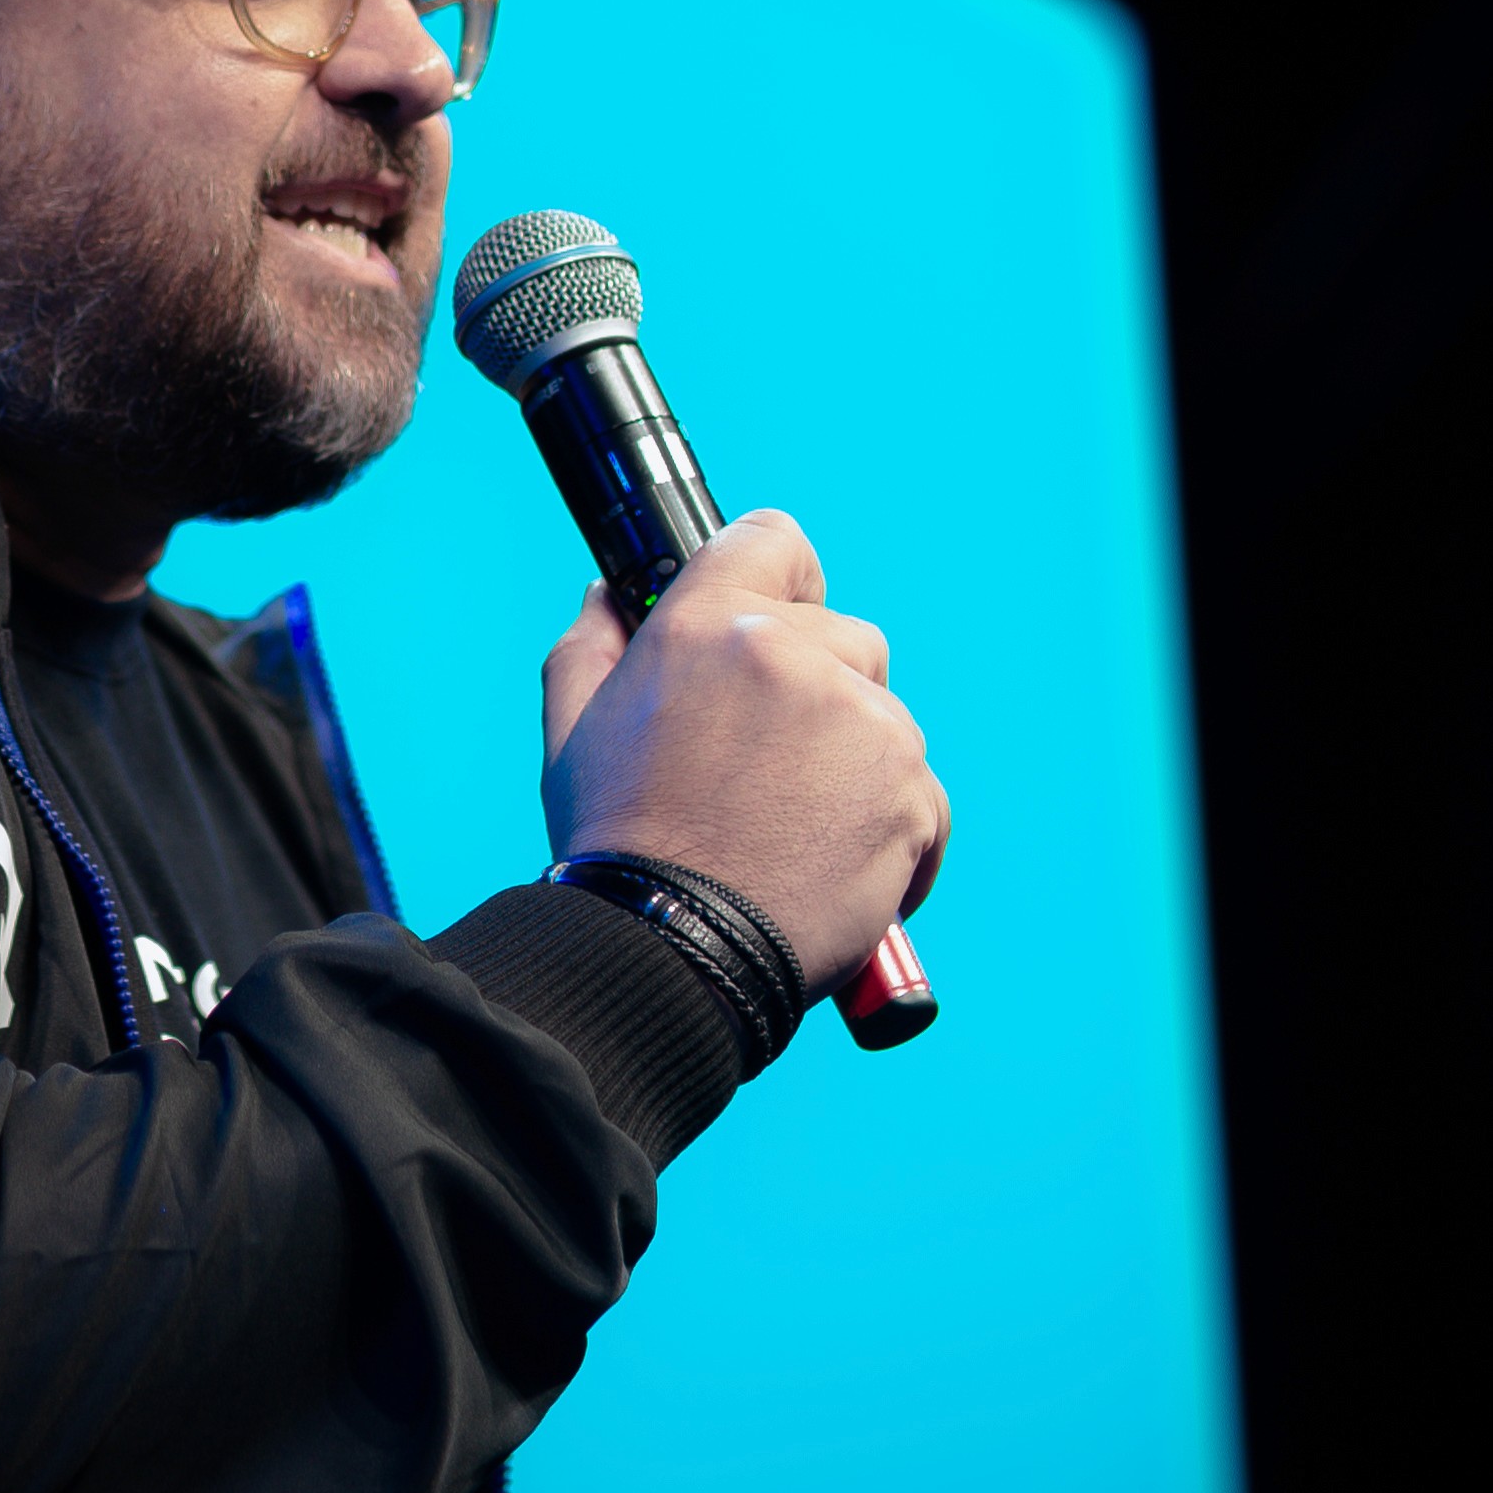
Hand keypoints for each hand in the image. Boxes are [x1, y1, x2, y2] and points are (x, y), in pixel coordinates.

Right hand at [536, 511, 946, 995]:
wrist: (675, 953)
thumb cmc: (619, 849)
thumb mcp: (573, 733)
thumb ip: (593, 643)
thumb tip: (608, 593)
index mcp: (704, 626)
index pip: (773, 538)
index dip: (778, 576)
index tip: (775, 616)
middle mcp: (790, 654)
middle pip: (843, 633)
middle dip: (816, 687)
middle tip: (766, 765)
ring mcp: (862, 719)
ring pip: (883, 714)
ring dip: (854, 761)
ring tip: (792, 829)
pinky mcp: (911, 789)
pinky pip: (920, 791)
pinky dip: (891, 827)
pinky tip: (834, 866)